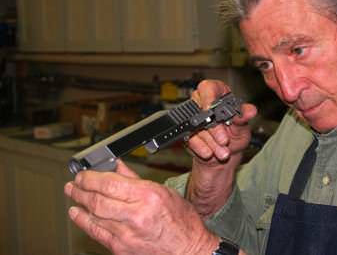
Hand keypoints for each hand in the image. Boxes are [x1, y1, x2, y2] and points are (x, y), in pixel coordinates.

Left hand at [64, 160, 217, 254]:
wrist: (188, 251)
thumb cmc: (182, 222)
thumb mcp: (164, 192)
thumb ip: (136, 179)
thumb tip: (117, 166)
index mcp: (148, 196)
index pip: (110, 183)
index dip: (91, 178)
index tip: (83, 173)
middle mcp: (136, 215)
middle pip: (98, 200)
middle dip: (81, 189)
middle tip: (74, 183)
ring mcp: (127, 234)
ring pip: (94, 216)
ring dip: (79, 203)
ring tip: (72, 194)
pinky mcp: (122, 249)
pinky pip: (97, 233)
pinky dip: (84, 222)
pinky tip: (77, 215)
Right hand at [186, 80, 256, 217]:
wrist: (226, 154)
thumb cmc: (234, 133)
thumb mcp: (242, 126)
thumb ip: (243, 117)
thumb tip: (251, 111)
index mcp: (217, 93)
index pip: (208, 87)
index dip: (208, 97)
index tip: (211, 110)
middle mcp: (202, 103)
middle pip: (201, 110)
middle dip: (214, 128)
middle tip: (225, 140)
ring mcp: (193, 119)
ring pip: (197, 128)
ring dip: (210, 142)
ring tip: (223, 152)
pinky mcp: (186, 133)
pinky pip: (190, 139)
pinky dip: (201, 147)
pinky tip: (210, 153)